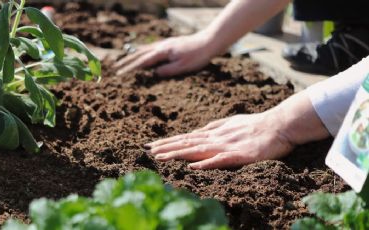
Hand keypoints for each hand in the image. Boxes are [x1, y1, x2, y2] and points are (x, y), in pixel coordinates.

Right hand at [114, 32, 216, 76]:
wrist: (209, 41)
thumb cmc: (198, 56)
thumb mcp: (183, 67)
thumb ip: (167, 70)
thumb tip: (153, 74)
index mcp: (163, 52)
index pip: (143, 62)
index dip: (131, 69)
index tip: (121, 75)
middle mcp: (161, 46)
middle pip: (140, 54)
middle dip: (127, 62)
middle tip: (116, 68)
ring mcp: (165, 44)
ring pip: (144, 49)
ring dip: (133, 56)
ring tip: (124, 61)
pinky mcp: (169, 44)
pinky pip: (151, 48)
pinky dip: (143, 51)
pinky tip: (142, 53)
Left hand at [145, 111, 294, 169]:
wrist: (280, 124)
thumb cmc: (257, 124)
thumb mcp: (231, 123)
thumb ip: (214, 127)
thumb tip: (197, 131)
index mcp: (214, 132)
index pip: (186, 138)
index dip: (168, 142)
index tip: (152, 146)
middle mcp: (216, 138)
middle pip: (187, 143)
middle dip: (166, 147)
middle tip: (147, 151)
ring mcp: (227, 146)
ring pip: (198, 150)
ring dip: (178, 154)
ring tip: (160, 157)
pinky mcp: (240, 155)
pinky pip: (221, 160)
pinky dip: (206, 163)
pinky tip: (192, 166)